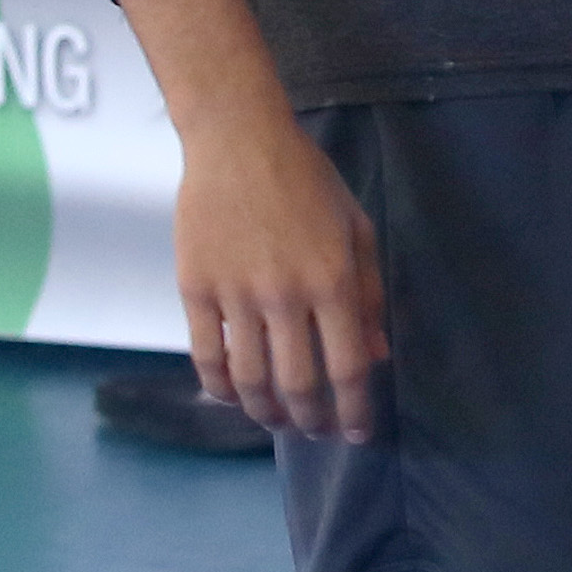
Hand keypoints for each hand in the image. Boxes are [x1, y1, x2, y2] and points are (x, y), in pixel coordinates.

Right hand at [175, 123, 387, 444]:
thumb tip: (376, 353)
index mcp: (332, 280)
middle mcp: (285, 294)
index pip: (349, 368)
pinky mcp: (195, 287)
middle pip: (299, 385)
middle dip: (312, 422)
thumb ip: (369, 291)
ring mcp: (236, 293)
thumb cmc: (304, 178)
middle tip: (317, 432)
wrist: (237, 138)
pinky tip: (233, 397)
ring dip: (267, 413)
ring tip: (277, 420)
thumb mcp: (354, 227)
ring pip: (251, 380)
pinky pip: (207, 356)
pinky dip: (220, 388)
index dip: (356, 411)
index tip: (357, 434)